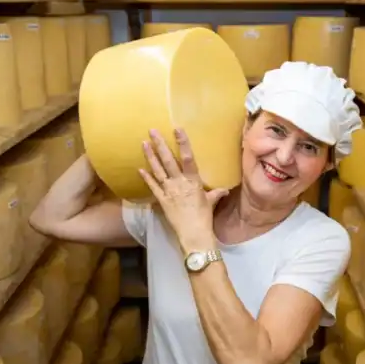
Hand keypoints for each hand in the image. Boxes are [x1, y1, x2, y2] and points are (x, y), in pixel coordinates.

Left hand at [139, 128, 228, 251]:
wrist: (194, 233)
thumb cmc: (204, 217)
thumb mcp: (211, 202)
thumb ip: (215, 193)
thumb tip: (224, 189)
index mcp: (193, 181)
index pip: (188, 158)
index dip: (183, 143)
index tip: (177, 129)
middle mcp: (179, 183)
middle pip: (168, 160)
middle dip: (160, 144)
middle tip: (152, 131)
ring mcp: (169, 191)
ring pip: (158, 170)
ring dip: (150, 156)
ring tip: (144, 143)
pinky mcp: (161, 200)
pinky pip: (153, 187)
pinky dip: (146, 178)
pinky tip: (140, 169)